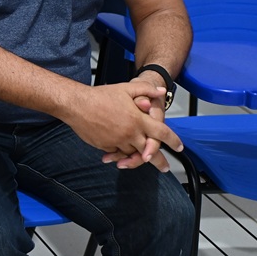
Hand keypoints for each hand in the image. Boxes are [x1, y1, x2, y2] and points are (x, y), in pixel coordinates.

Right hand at [65, 82, 182, 171]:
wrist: (77, 104)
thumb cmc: (100, 96)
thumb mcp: (125, 88)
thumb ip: (145, 89)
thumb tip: (161, 91)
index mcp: (138, 119)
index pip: (162, 133)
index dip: (173, 141)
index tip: (179, 147)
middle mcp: (130, 133)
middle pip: (150, 151)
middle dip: (159, 161)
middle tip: (164, 167)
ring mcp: (117, 141)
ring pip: (132, 153)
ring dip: (136, 156)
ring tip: (139, 159)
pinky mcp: (105, 145)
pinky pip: (116, 152)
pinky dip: (119, 153)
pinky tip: (118, 151)